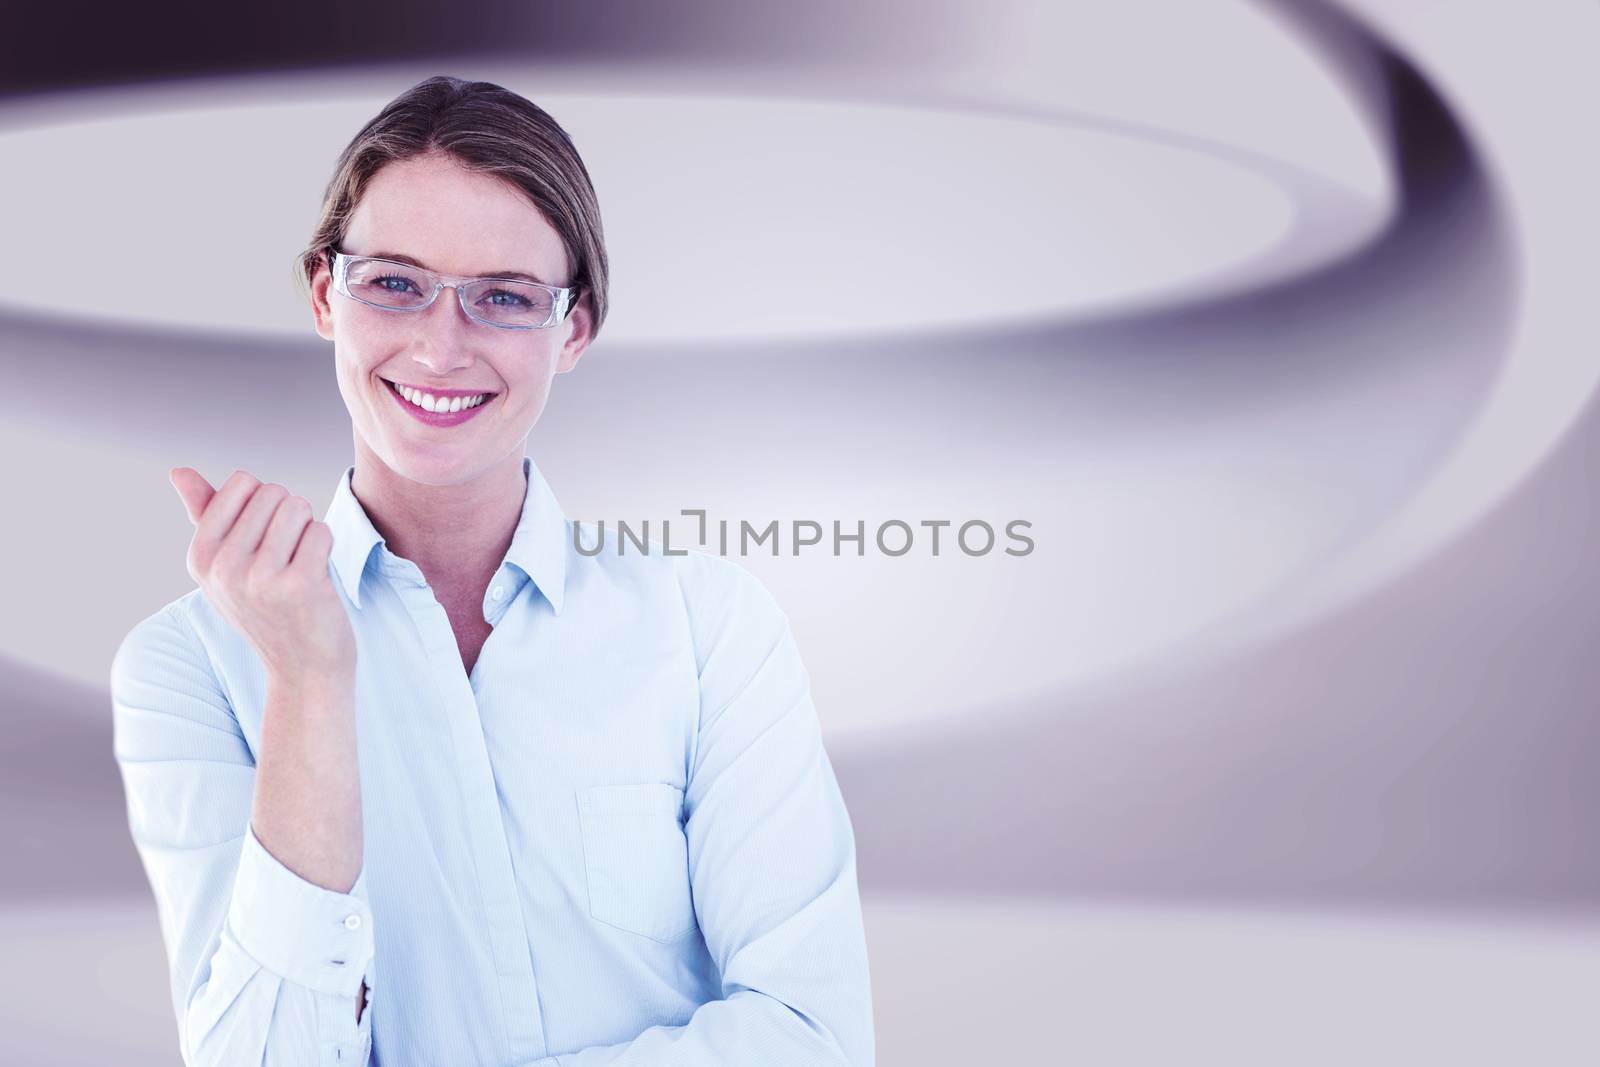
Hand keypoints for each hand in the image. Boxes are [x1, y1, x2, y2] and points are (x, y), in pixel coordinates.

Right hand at [169, 467, 355, 682]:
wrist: (303, 667)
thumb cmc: (268, 607)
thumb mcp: (226, 565)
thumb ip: (206, 514)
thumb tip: (178, 470)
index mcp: (200, 557)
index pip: (241, 483)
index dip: (265, 502)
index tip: (264, 539)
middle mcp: (223, 568)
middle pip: (273, 491)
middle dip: (289, 515)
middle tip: (286, 556)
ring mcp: (259, 578)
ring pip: (298, 507)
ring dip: (308, 530)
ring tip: (300, 564)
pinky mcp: (299, 585)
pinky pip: (321, 531)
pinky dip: (326, 548)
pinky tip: (316, 578)